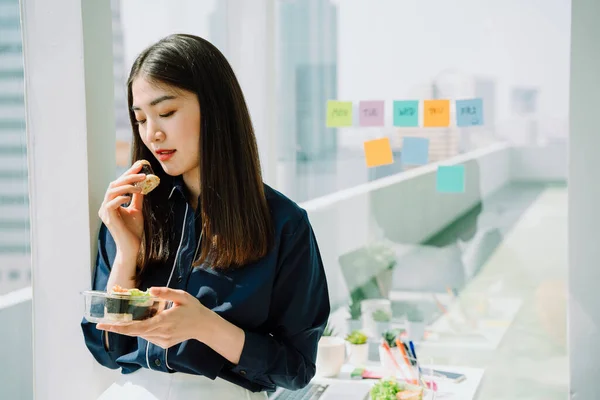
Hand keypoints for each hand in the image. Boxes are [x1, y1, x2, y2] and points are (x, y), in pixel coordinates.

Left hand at [97, 287, 211, 348]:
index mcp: (164, 321)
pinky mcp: (164, 344)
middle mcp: (161, 334)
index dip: (118, 328)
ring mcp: (162, 341)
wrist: (204, 326)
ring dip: (133, 326)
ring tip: (128, 317)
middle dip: (119, 327)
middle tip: (104, 323)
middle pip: (135, 332)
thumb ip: (165, 293)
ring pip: (141, 334)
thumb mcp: (182, 296)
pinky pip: (148, 336)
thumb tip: (149, 290)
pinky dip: (143, 329)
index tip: (103, 326)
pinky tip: (148, 321)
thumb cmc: (193, 309)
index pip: (136, 327)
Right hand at [98, 161, 146, 256]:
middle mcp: (106, 205)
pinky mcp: (108, 219)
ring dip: (126, 186)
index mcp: (112, 202)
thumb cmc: (134, 230)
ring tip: (139, 186)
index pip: (119, 183)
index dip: (129, 173)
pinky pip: (111, 204)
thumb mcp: (137, 210)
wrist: (132, 247)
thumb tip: (142, 184)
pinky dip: (120, 198)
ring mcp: (105, 212)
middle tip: (143, 173)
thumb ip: (137, 197)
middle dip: (129, 177)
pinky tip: (129, 197)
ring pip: (112, 191)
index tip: (140, 165)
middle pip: (114, 184)